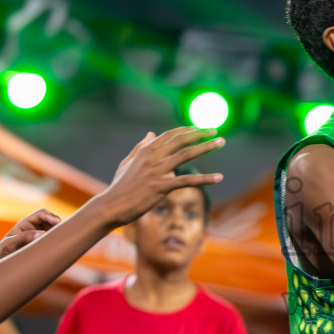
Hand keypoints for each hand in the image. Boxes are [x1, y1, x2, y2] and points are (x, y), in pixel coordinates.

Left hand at [0, 209, 61, 263]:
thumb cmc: (1, 253)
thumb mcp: (10, 244)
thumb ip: (24, 237)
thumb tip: (42, 234)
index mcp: (24, 224)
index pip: (41, 214)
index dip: (51, 217)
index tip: (58, 223)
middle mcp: (32, 227)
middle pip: (49, 219)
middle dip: (57, 223)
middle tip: (64, 231)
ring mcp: (36, 235)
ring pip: (52, 228)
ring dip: (58, 231)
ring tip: (62, 238)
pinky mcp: (39, 244)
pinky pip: (51, 238)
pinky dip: (57, 239)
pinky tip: (59, 245)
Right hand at [95, 128, 225, 226]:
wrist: (112, 206)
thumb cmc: (120, 186)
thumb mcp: (127, 163)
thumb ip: (140, 147)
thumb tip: (150, 134)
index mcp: (145, 151)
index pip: (170, 135)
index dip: (186, 130)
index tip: (199, 128)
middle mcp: (152, 157)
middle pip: (180, 140)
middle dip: (199, 133)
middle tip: (215, 130)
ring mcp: (157, 172)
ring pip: (186, 155)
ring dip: (206, 146)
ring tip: (221, 141)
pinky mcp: (161, 187)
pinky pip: (187, 181)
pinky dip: (205, 179)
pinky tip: (219, 178)